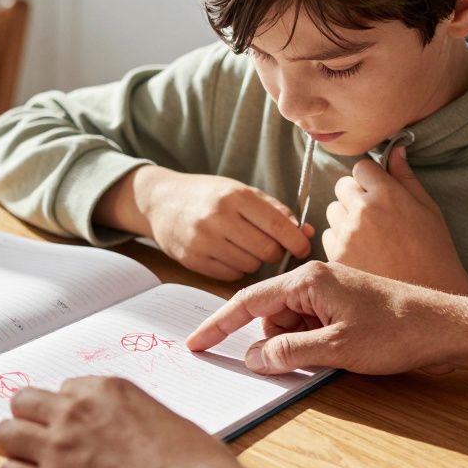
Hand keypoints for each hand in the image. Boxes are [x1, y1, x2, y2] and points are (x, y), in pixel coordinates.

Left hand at [0, 377, 301, 467]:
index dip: (65, 410)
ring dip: (16, 446)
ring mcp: (58, 446)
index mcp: (107, 390)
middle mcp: (76, 411)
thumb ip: (129, 419)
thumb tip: (120, 433)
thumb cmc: (194, 467)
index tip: (69, 424)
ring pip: (6, 432)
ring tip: (28, 461)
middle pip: (25, 401)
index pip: (65, 388)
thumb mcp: (164, 422)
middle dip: (31, 419)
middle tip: (39, 438)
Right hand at [99, 165, 313, 280]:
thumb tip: (307, 233)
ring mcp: (203, 240)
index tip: (301, 247)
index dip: (297, 242)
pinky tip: (228, 253)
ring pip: (250, 266)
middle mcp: (218, 218)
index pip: (279, 227)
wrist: (160, 200)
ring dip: (254, 260)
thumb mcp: (242, 192)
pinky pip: (230, 275)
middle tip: (269, 246)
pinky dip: (236, 268)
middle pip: (267, 251)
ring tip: (243, 246)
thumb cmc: (209, 195)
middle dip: (275, 252)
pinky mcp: (192, 259)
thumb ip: (275, 211)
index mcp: (236, 196)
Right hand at [186, 260, 467, 374]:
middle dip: (271, 342)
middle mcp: (315, 278)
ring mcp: (330, 290)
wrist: (446, 328)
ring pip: (290, 322)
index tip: (194, 343)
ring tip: (329, 358)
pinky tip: (332, 355)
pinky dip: (310, 343)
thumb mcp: (336, 348)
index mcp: (308, 279)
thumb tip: (254, 358)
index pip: (248, 300)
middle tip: (297, 364)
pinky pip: (310, 324)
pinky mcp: (343, 304)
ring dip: (295, 345)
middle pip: (269, 313)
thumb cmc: (397, 332)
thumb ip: (289, 352)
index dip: (218, 324)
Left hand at [322, 146, 467, 294]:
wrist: (430, 298)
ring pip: (332, 211)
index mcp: (387, 194)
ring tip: (370, 237)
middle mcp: (363, 210)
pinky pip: (329, 237)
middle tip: (374, 216)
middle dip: (355, 195)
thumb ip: (406, 177)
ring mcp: (347, 235)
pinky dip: (340, 242)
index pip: (361, 167)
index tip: (378, 191)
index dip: (370, 178)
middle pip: (342, 186)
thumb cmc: (435, 253)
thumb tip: (396, 149)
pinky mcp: (337, 257)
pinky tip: (362, 254)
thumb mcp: (429, 210)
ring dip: (345, 218)